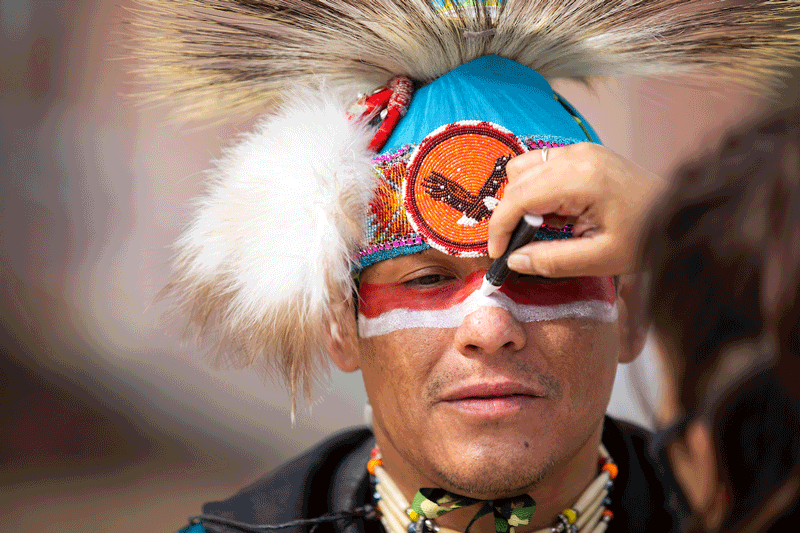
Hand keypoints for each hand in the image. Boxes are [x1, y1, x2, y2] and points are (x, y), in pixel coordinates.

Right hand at [488, 143, 665, 277]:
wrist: (681, 214)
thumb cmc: (646, 237)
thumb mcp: (599, 259)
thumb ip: (552, 261)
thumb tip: (514, 260)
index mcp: (580, 179)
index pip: (518, 198)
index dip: (499, 228)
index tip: (498, 254)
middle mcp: (575, 156)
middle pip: (516, 181)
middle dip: (508, 216)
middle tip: (516, 246)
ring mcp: (579, 150)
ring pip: (523, 168)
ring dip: (520, 199)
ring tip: (540, 228)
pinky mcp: (583, 152)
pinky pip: (541, 165)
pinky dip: (535, 189)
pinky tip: (554, 212)